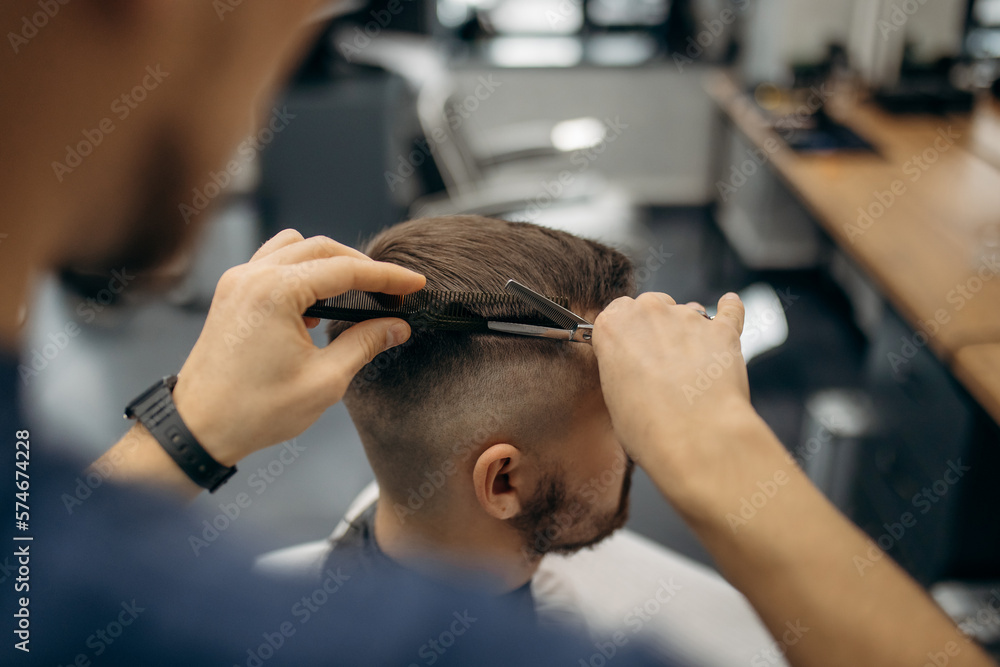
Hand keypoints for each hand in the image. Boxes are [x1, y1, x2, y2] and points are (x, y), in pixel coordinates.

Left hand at [171, 229, 424, 465]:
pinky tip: (315, 305)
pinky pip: (273, 262)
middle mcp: (253, 276)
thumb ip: (364, 344)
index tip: (414, 283)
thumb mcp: (324, 381)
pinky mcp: (231, 293)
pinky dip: (301, 271)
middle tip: (391, 290)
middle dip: (361, 265)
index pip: (345, 270)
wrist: (198, 428)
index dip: (387, 276)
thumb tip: (397, 326)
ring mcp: (237, 281)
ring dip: (329, 262)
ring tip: (354, 292)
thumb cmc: (255, 410)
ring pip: (295, 247)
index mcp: (275, 292)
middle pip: (321, 247)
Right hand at [592, 292, 759, 511]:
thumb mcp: (614, 398)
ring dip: (688, 331)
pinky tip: (729, 306)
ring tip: (692, 366)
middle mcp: (648, 313)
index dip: (626, 333)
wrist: (695, 439)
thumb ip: (621, 369)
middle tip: (660, 361)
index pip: (616, 313)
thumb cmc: (650, 428)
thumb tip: (635, 372)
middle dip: (655, 327)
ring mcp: (687, 318)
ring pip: (687, 311)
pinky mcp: (722, 330)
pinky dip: (730, 309)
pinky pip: (729, 310)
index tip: (631, 348)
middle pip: (651, 306)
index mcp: (612, 327)